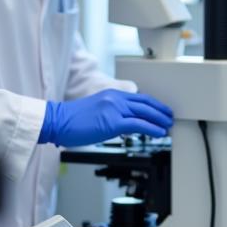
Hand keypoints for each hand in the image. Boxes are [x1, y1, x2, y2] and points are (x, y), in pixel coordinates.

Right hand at [38, 89, 173, 146]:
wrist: (57, 121)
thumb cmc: (72, 120)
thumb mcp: (97, 111)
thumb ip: (112, 113)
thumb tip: (126, 124)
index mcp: (112, 94)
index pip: (139, 97)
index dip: (154, 104)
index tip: (162, 110)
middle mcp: (115, 98)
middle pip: (145, 103)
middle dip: (160, 111)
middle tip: (170, 117)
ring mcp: (114, 109)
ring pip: (145, 112)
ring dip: (159, 120)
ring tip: (168, 126)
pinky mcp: (112, 122)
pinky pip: (138, 124)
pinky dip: (152, 128)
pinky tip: (160, 132)